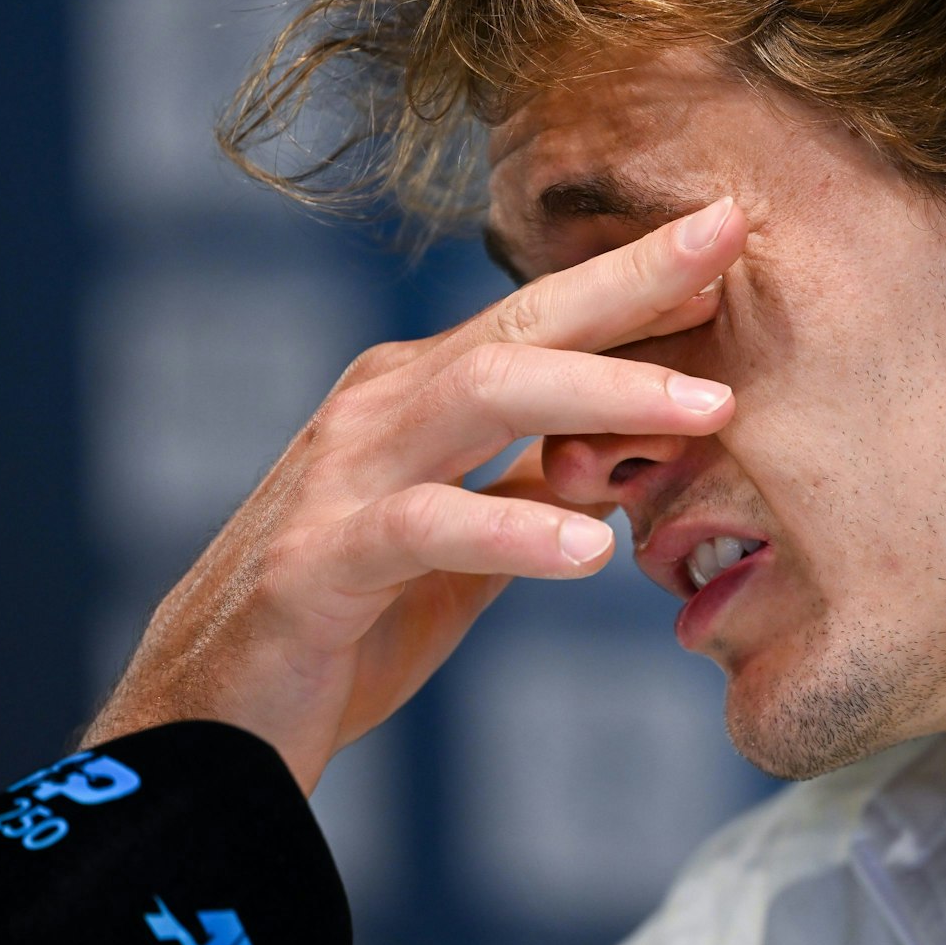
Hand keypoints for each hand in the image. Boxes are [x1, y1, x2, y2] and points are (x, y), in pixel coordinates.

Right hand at [82, 197, 747, 792]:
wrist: (215, 716)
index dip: (637, 273)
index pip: (544, 316)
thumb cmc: (351, 615)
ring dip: (603, 392)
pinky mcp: (318, 562)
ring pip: (480, 394)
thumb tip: (637, 444)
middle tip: (731, 241)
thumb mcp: (465, 534)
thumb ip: (533, 478)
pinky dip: (513, 530)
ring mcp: (343, 476)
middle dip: (631, 280)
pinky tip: (591, 546)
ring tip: (708, 408)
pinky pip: (424, 527)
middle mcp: (379, 408)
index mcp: (417, 391)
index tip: (731, 228)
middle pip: (520, 321)